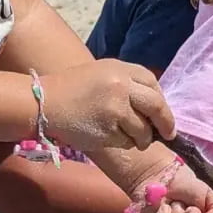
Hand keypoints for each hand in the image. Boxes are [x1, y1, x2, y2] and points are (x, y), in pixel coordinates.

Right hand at [41, 60, 175, 152]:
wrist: (44, 102)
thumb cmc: (73, 89)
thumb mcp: (103, 74)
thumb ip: (128, 84)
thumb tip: (156, 108)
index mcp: (121, 69)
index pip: (153, 84)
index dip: (161, 101)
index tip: (163, 114)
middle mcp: (121, 86)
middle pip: (157, 107)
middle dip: (166, 123)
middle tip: (168, 134)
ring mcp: (115, 108)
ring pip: (143, 130)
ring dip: (141, 139)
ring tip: (127, 136)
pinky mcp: (108, 129)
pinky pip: (127, 142)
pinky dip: (123, 143)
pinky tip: (107, 136)